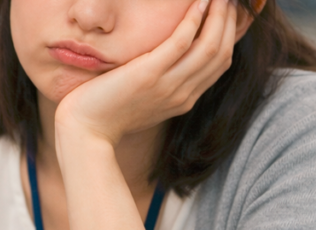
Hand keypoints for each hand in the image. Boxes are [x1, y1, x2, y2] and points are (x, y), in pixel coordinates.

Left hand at [54, 0, 238, 145]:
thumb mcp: (144, 99)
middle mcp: (183, 94)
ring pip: (209, 47)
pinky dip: (194, 21)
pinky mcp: (149, 75)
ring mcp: (168, 85)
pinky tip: (198, 2)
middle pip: (220, 53)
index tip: (228, 13)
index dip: (229, 35)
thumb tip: (165, 61)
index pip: (219, 64)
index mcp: (184, 99)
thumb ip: (161, 82)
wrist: (85, 131)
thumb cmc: (107, 112)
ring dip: (218, 16)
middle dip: (229, 21)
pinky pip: (181, 43)